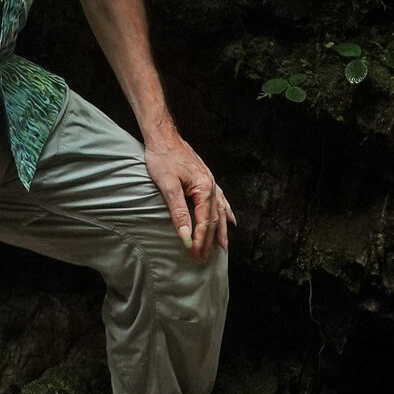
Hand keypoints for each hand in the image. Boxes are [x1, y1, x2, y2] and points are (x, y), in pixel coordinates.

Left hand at [143, 130, 234, 260]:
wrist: (163, 135)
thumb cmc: (163, 158)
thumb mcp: (168, 186)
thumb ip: (178, 212)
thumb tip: (186, 237)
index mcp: (204, 188)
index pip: (204, 221)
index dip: (199, 240)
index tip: (194, 255)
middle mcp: (211, 185)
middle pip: (214, 218)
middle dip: (210, 240)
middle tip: (204, 258)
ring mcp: (210, 181)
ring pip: (220, 210)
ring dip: (221, 229)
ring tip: (224, 246)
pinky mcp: (205, 178)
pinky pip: (220, 198)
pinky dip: (226, 210)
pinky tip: (230, 217)